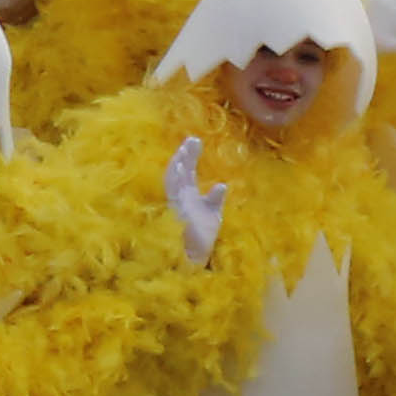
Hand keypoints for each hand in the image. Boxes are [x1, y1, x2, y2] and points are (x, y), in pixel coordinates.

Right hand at [161, 135, 230, 269]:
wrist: (195, 256)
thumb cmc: (202, 235)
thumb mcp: (213, 214)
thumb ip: (215, 198)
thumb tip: (221, 185)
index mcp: (187, 195)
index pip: (187, 172)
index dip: (189, 157)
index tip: (194, 140)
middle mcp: (180, 198)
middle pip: (179, 172)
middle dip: (184, 156)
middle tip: (192, 139)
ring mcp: (177, 205)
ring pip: (173, 181)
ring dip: (179, 165)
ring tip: (185, 150)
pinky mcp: (177, 213)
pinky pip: (174, 194)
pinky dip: (176, 180)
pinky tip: (181, 168)